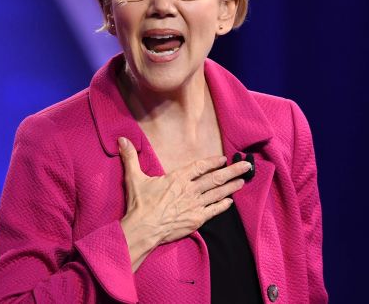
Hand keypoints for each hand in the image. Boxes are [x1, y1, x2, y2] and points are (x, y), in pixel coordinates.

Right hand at [117, 137, 249, 270]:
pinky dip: (223, 205)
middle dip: (232, 171)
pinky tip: (230, 202)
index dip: (212, 162)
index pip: (199, 166)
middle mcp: (189, 189)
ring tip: (242, 181)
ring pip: (217, 193)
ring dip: (231, 186)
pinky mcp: (197, 219)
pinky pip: (214, 211)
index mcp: (177, 178)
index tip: (222, 158)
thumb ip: (131, 157)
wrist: (144, 228)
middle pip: (215, 178)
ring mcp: (195, 205)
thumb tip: (122, 139)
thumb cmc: (140, 204)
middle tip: (246, 166)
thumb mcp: (134, 177)